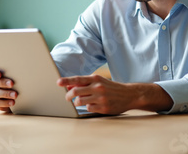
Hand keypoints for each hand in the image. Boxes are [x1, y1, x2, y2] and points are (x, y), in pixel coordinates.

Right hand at [0, 66, 16, 111]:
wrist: (11, 93)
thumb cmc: (11, 79)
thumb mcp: (10, 75)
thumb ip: (10, 73)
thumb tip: (18, 73)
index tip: (0, 74)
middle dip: (2, 83)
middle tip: (12, 84)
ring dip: (5, 93)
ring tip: (15, 95)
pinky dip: (5, 102)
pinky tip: (12, 102)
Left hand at [57, 74, 172, 114]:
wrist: (129, 94)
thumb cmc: (111, 87)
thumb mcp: (99, 82)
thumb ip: (85, 83)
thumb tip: (70, 85)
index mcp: (96, 79)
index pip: (77, 79)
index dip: (66, 80)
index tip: (58, 82)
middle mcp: (97, 87)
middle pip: (75, 91)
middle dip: (68, 95)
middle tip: (67, 98)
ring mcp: (100, 98)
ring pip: (80, 101)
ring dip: (77, 103)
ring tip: (80, 102)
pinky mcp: (103, 107)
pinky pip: (89, 108)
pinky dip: (88, 107)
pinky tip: (93, 105)